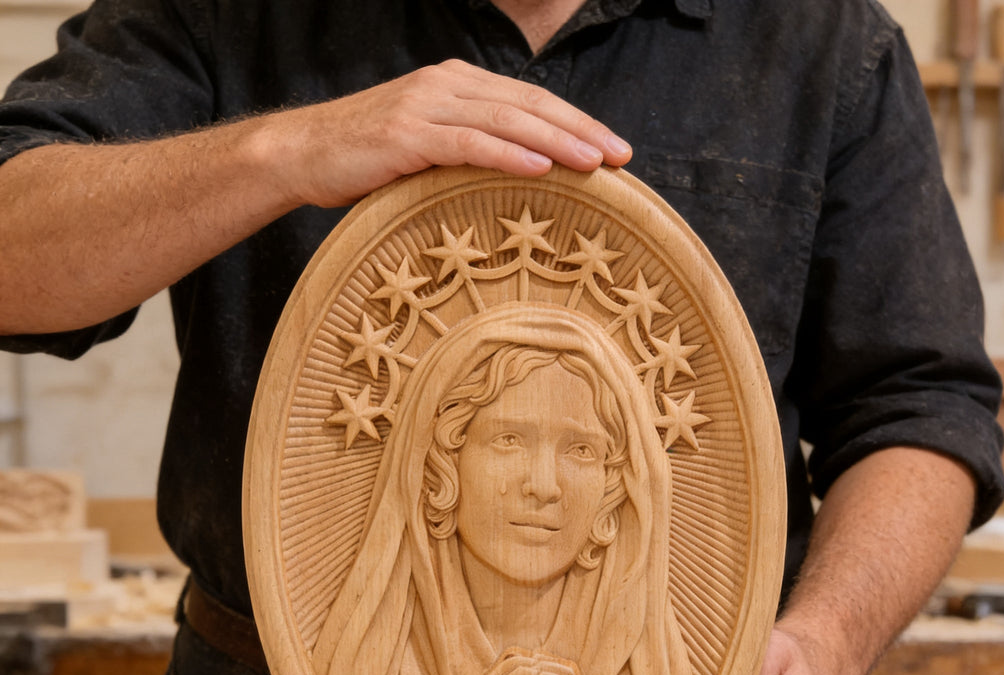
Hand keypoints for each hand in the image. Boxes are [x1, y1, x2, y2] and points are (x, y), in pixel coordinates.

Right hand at [265, 59, 632, 207]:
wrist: (302, 153)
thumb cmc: (367, 160)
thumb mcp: (426, 148)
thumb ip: (467, 151)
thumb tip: (514, 180)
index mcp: (457, 85)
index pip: (529, 101)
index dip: (575, 122)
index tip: (613, 150)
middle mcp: (447, 85)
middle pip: (529, 105)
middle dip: (581, 130)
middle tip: (622, 157)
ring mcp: (427, 105)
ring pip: (507, 120)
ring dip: (557, 140)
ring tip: (595, 163)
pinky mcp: (407, 134)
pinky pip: (469, 143)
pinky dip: (508, 154)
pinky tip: (541, 166)